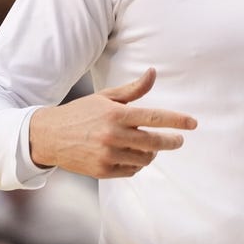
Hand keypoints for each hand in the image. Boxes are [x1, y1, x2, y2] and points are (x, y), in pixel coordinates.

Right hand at [28, 67, 196, 177]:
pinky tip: (132, 156)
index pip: (155, 117)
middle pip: (154, 142)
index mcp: (116, 114)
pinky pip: (131, 170)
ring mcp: (107, 155)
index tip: (193, 123)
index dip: (177, 120)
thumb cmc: (81, 113)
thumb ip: (133, 89)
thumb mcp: (106, 97)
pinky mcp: (102, 171)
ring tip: (150, 147)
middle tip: (178, 140)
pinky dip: (137, 164)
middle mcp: (113, 135)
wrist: (49, 136)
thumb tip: (153, 73)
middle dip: (172, 141)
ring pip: (144, 158)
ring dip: (151, 153)